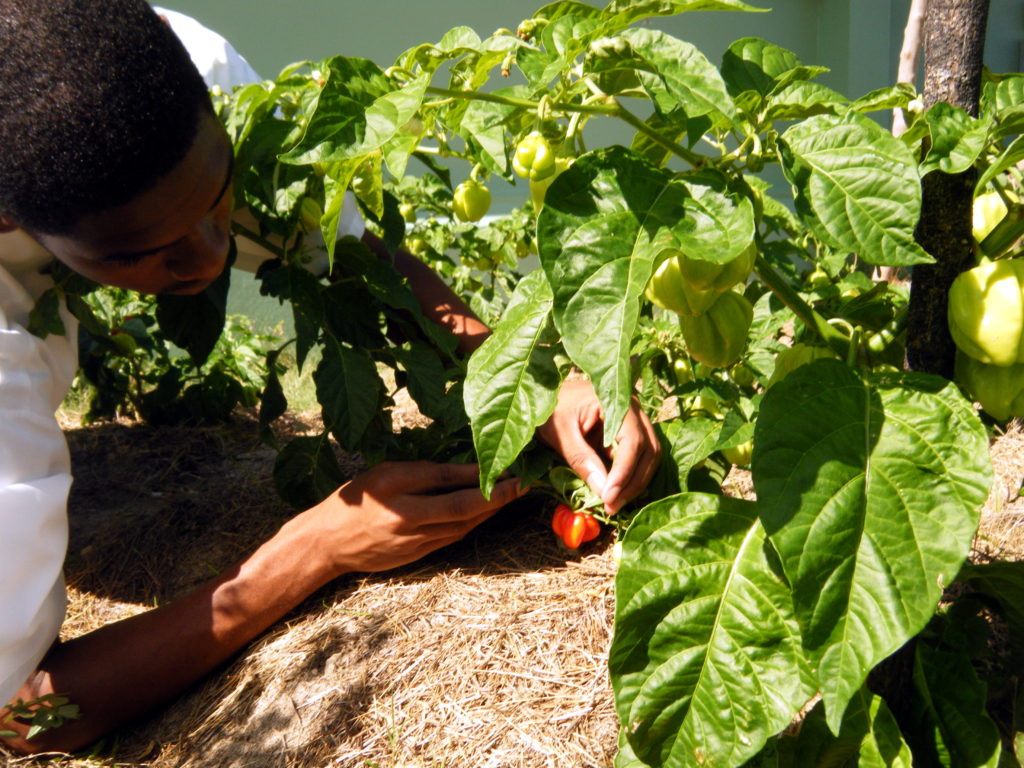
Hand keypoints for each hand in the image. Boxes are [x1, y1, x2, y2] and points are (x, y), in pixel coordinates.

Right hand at [308, 461, 525, 574]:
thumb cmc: (357, 499)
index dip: (479, 474)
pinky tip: (488, 512)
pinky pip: (453, 537)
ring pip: (462, 526)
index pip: (445, 479)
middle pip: (461, 508)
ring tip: (514, 495)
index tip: (505, 465)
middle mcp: (405, 516)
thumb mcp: (385, 473)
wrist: (329, 542)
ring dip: (491, 512)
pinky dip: (474, 524)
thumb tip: (465, 468)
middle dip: (498, 496)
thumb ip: (423, 472)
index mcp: (394, 488)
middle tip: (524, 483)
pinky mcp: (417, 556)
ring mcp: (412, 541)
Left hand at [537, 379, 659, 513]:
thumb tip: (602, 490)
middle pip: (649, 450)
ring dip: (635, 483)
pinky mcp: (629, 435)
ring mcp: (634, 422)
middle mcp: (633, 410)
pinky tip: (616, 494)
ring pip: (650, 456)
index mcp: (616, 402)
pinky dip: (630, 478)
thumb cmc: (550, 408)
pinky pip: (639, 458)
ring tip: (613, 504)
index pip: (633, 441)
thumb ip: (581, 459)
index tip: (610, 497)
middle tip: (612, 506)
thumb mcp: (560, 433)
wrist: (544, 394)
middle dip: (633, 482)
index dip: (625, 472)